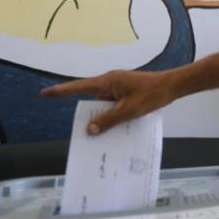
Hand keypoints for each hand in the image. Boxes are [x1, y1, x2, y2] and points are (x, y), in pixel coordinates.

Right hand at [41, 70, 175, 134]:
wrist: (174, 86)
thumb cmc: (152, 94)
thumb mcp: (129, 110)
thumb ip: (108, 120)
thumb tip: (89, 129)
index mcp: (108, 81)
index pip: (78, 87)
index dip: (61, 92)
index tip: (44, 94)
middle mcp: (110, 82)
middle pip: (90, 99)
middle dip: (86, 115)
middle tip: (81, 134)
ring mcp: (119, 87)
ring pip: (103, 104)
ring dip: (101, 118)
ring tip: (97, 137)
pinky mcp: (126, 93)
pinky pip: (113, 105)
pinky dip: (111, 116)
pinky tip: (113, 130)